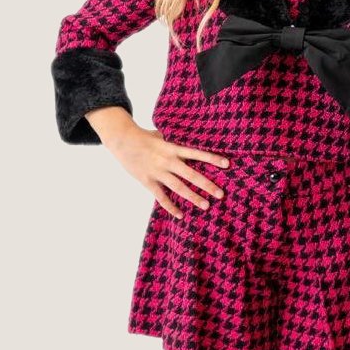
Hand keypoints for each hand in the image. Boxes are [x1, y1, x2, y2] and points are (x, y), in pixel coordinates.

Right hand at [107, 127, 228, 216]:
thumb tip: (192, 138)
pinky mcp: (147, 181)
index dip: (212, 158)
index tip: (227, 164)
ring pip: (178, 187)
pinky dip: (170, 207)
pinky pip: (161, 196)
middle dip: (206, 185)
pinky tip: (180, 215)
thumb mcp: (162, 135)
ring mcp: (157, 172)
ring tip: (206, 206)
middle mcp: (167, 161)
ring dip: (193, 197)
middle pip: (191, 174)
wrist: (122, 140)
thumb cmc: (144, 137)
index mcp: (173, 148)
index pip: (197, 153)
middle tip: (221, 194)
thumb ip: (176, 140)